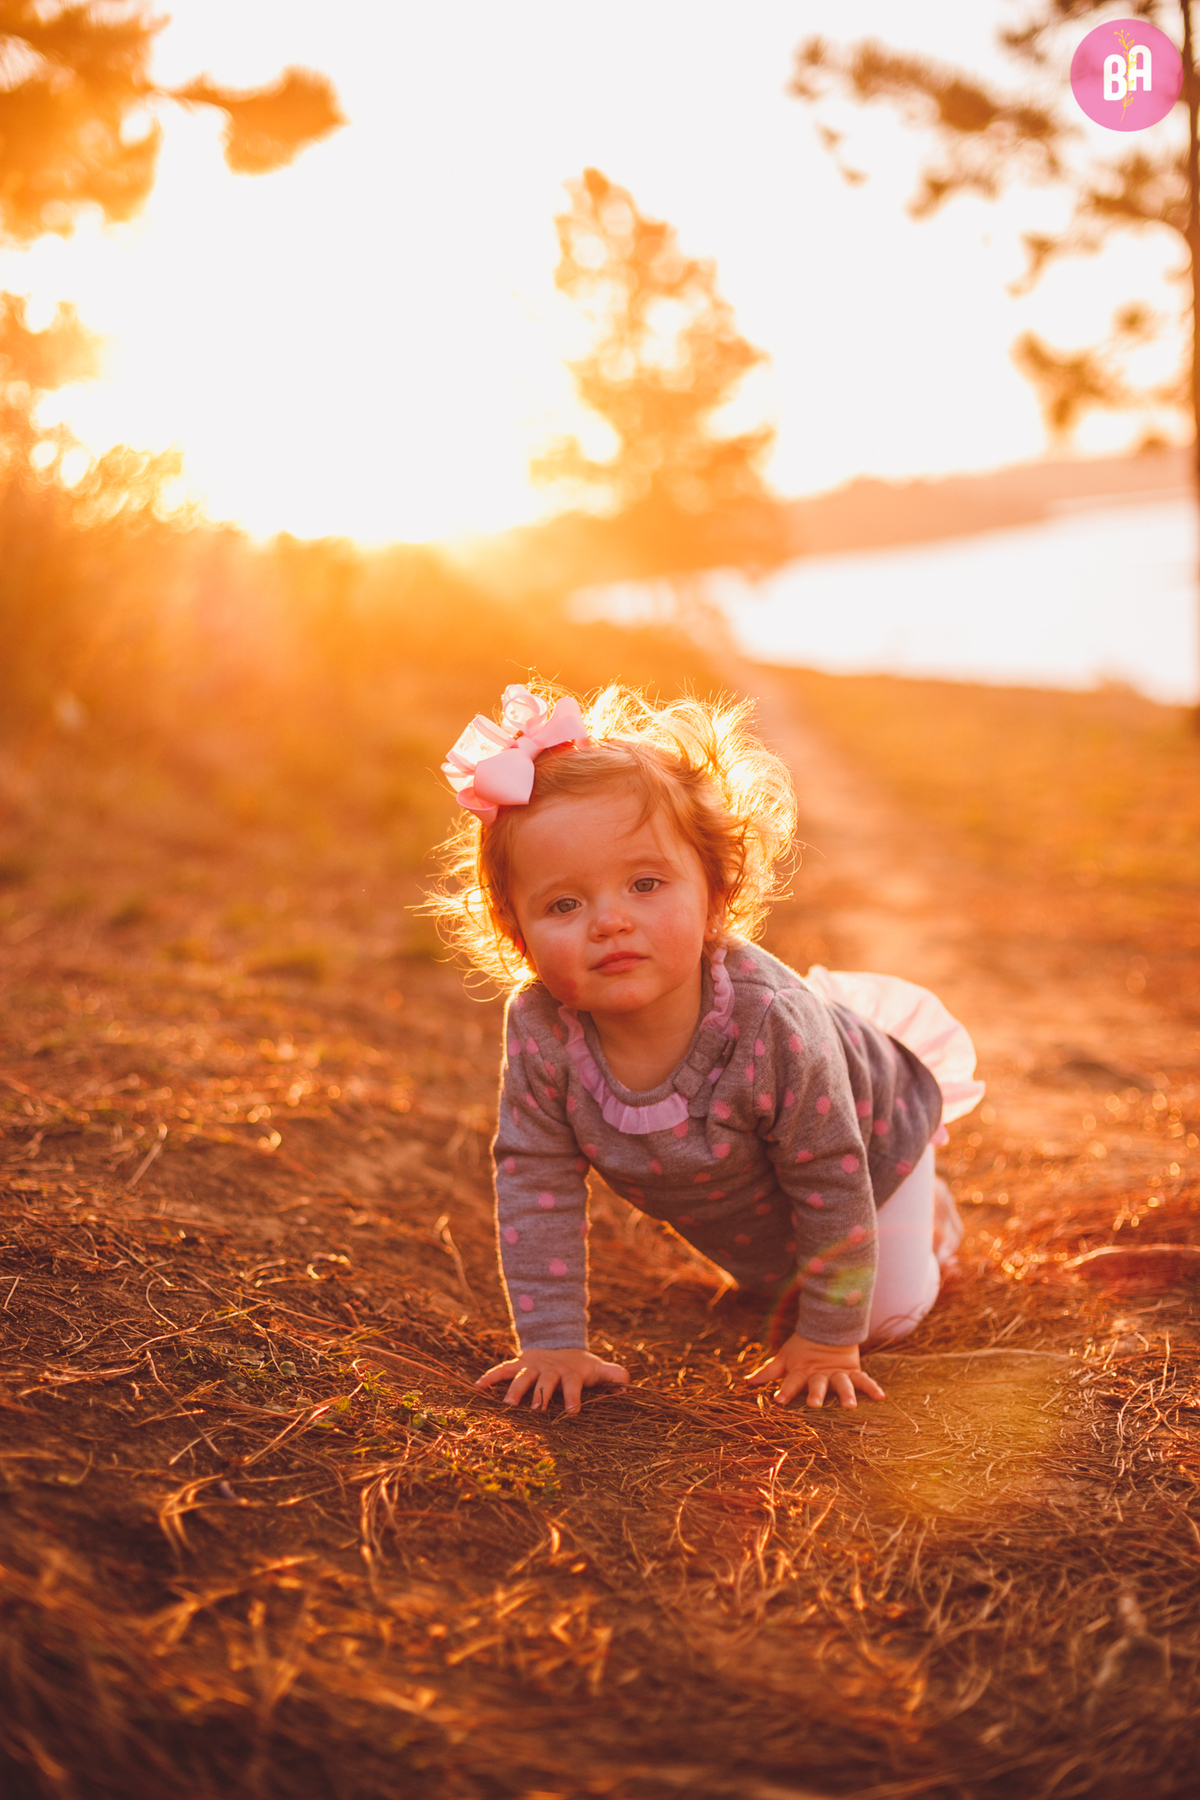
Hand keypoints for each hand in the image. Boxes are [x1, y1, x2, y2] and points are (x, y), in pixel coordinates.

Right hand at [475, 1347, 629, 1415]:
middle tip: (536, 1409)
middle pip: (544, 1382)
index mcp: (570, 1372)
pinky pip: (502, 1370)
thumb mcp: (597, 1369)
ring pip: (522, 1377)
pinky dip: (489, 1378)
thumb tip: (627, 1385)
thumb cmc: (581, 1367)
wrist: (559, 1344)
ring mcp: (532, 1366)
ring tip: (507, 1405)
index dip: (573, 1396)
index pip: (572, 1384)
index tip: (573, 1411)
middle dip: (540, 1394)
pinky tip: (477, 1388)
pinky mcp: (518, 1365)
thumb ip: (613, 1375)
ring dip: (515, 1389)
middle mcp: (550, 1369)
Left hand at [743, 1333, 884, 1408]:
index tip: (778, 1401)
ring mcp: (837, 1373)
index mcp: (802, 1371)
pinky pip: (864, 1379)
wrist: (827, 1330)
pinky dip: (872, 1387)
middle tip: (814, 1404)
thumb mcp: (784, 1359)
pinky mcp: (853, 1371)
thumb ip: (768, 1373)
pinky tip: (881, 1397)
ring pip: (842, 1383)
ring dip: (846, 1394)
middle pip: (818, 1384)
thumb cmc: (802, 1351)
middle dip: (816, 1393)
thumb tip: (746, 1382)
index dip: (785, 1390)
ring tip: (850, 1406)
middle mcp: (820, 1374)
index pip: (792, 1381)